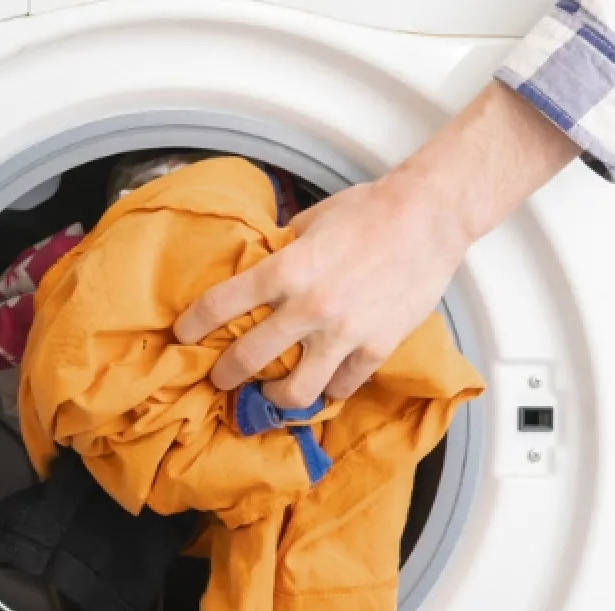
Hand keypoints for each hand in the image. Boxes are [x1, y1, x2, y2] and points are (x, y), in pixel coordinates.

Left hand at [173, 81, 579, 404]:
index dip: (193, 325)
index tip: (184, 336)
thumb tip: (257, 264)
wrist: (430, 216)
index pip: (220, 305)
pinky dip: (330, 388)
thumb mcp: (310, 221)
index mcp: (286, 269)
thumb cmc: (371, 210)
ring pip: (296, 392)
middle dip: (224, 376)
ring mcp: (344, 334)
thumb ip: (281, 250)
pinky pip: (343, 386)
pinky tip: (324, 383)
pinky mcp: (376, 348)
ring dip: (276, 397)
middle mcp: (309, 307)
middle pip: (247, 360)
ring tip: (272, 392)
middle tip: (220, 379)